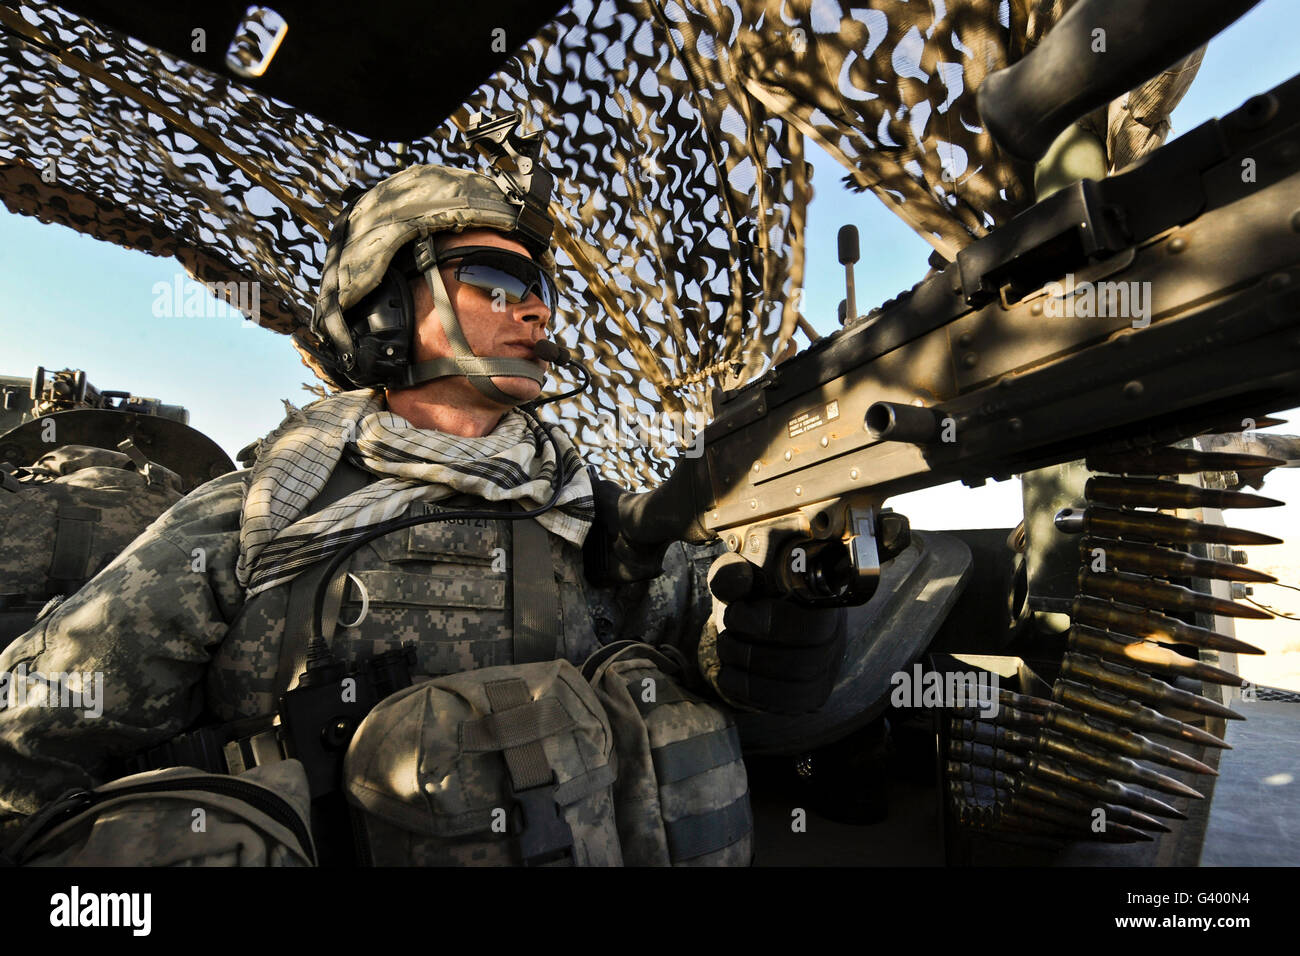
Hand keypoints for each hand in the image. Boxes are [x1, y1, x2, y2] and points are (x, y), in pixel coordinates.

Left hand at [705, 552, 845, 713]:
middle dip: (745, 649)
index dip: (762, 621)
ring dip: (743, 674)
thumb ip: (733, 573)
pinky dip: (747, 692)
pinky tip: (733, 675)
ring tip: (727, 653)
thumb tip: (730, 582)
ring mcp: (825, 673)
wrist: (776, 621)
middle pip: (795, 662)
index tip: (737, 609)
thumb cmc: (760, 595)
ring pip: (789, 689)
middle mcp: (835, 640)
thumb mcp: (743, 577)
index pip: (805, 624)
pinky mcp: (811, 697)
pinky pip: (781, 707)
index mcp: (824, 603)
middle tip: (726, 635)